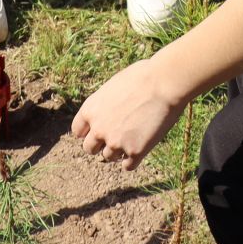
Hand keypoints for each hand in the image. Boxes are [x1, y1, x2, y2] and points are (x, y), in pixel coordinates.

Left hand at [70, 59, 186, 169]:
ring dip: (118, 150)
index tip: (100, 128)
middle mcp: (99, 129)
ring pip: (109, 157)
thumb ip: (105, 104)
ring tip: (134, 136)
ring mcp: (116, 143)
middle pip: (89, 149)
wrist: (164, 83)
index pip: (78, 131)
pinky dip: (133, 159)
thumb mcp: (114, 86)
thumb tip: (108, 111)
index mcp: (90, 110)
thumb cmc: (143, 77)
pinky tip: (142, 146)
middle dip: (100, 144)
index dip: (89, 131)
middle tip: (117, 134)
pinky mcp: (134, 152)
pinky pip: (128, 166)